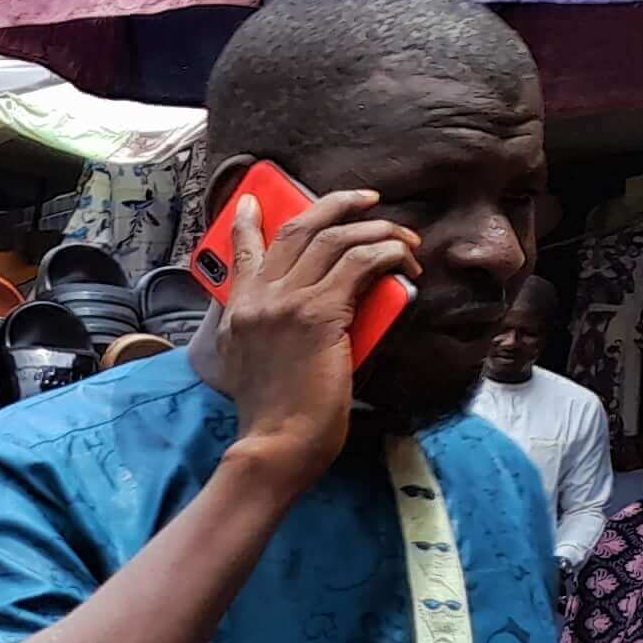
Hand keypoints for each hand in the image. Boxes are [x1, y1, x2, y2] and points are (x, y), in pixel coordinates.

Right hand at [207, 188, 416, 490]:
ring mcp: (286, 303)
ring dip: (377, 230)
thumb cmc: (272, 415)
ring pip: (335, 238)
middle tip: (366, 199)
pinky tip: (404, 261)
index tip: (255, 200)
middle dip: (337, 204)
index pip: (242, 251)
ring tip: (402, 238)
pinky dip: (388, 252)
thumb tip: (301, 311)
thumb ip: (263, 331)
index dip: (248, 221)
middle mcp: (258, 298)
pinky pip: (361, 263)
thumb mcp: (249, 365)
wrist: (276, 443)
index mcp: (238, 310)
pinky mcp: (319, 313)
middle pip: (298, 229)